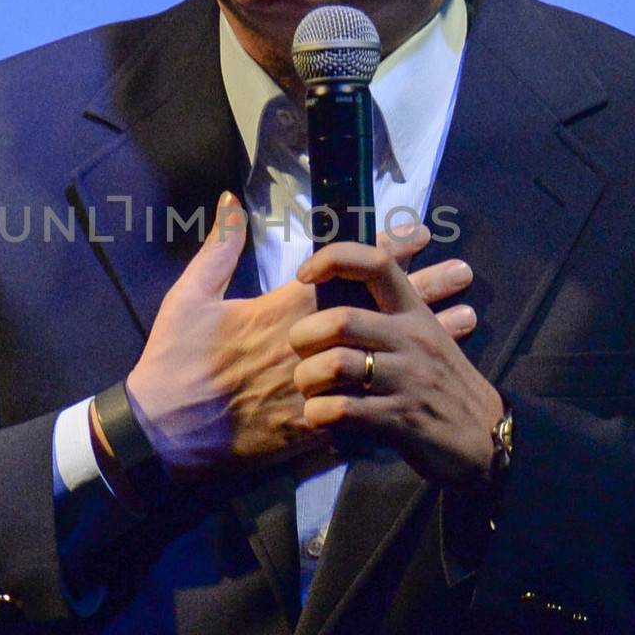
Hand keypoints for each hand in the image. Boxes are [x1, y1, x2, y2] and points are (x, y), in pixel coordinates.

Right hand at [126, 200, 477, 486]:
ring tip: (469, 322)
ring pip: (385, 357)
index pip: (344, 273)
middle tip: (464, 273)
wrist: (164, 434)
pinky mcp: (312, 427)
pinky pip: (364, 409)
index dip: (384, 251)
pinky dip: (401, 394)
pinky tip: (436, 386)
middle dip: (424, 290)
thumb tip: (232, 201)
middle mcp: (308, 346)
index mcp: (280, 311)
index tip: (419, 233)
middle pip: (378, 313)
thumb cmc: (174, 360)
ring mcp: (314, 387)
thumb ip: (220, 248)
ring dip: (426, 338)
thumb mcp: (189, 296)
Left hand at [291, 232, 502, 490]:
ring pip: (334, 365)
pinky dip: (318, 414)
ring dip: (307, 378)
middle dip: (303, 336)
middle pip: (340, 320)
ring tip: (309, 388)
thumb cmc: (443, 384)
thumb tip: (339, 279)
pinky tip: (320, 416)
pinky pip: (342, 410)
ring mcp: (407, 380)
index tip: (305, 276)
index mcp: (414, 312)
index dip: (333, 259)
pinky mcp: (400, 420)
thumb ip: (387, 311)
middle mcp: (411, 339)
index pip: (375, 263)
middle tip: (300, 352)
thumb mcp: (426, 336)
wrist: (487, 438)